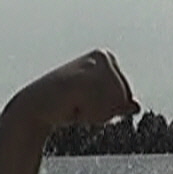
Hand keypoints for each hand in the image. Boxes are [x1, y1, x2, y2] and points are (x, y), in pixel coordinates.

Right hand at [10, 49, 141, 130]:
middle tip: (80, 103)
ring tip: (76, 104)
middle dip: (103, 111)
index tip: (87, 100)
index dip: (109, 107)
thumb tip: (136, 107)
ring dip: (95, 114)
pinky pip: (101, 110)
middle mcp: (102, 57)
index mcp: (106, 58)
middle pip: (122, 99)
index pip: (127, 96)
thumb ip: (119, 104)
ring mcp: (92, 67)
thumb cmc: (67, 103)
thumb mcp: (99, 104)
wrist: (36, 107)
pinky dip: (88, 116)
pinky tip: (71, 106)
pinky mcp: (82, 80)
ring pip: (113, 105)